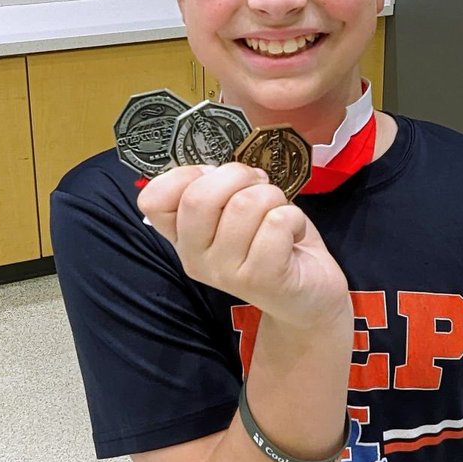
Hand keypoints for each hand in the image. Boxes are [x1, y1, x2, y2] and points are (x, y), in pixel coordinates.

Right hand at [138, 163, 349, 327]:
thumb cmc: (271, 242)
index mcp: (184, 238)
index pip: (153, 200)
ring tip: (278, 215)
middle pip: (199, 197)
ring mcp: (226, 272)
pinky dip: (294, 217)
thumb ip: (216, 190)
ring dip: (273, 197)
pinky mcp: (262, 278)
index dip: (185, 175)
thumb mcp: (234, 212)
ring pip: (245, 204)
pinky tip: (293, 235)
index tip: (216, 177)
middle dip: (239, 176)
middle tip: (258, 188)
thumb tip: (214, 168)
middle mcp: (196, 258)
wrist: (309, 293)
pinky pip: (276, 222)